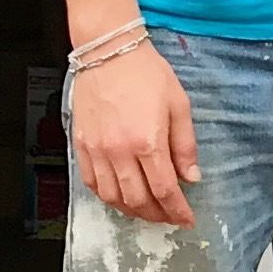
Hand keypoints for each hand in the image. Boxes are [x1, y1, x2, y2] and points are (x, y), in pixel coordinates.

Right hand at [70, 42, 200, 226]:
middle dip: (157, 215)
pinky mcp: (80, 146)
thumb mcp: (179, 104)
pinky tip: (120, 196)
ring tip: (147, 210)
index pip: (165, 190)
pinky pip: (91, 183)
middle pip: (138, 200)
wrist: (108, 52)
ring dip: (132, 210)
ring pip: (113, 198)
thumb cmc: (145, 73)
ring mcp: (96, 151)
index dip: (177, 210)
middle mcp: (119, 152)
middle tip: (169, 217)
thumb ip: (185, 145)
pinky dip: (107, 197)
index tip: (187, 219)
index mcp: (147, 141)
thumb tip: (191, 177)